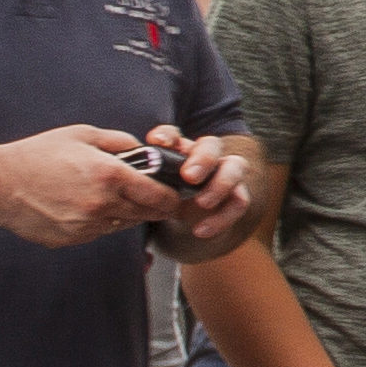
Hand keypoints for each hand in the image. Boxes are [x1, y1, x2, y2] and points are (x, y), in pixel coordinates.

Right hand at [0, 128, 175, 247]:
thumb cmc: (40, 155)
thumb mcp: (84, 135)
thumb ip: (122, 142)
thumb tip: (148, 151)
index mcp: (110, 176)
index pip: (159, 196)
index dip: (171, 196)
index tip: (174, 194)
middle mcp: (101, 205)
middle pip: (146, 214)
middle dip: (152, 205)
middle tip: (149, 195)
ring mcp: (85, 226)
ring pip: (123, 224)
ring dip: (125, 213)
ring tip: (109, 196)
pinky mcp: (71, 239)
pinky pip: (99, 232)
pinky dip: (100, 222)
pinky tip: (83, 205)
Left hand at [137, 129, 256, 239]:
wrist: (188, 223)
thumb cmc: (164, 202)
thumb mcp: (149, 191)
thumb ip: (141, 180)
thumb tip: (125, 175)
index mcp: (178, 152)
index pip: (173, 135)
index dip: (166, 136)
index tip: (156, 143)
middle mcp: (204, 157)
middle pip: (212, 144)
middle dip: (203, 159)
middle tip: (190, 177)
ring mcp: (224, 175)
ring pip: (236, 166)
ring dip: (221, 184)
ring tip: (203, 203)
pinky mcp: (235, 197)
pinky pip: (240, 202)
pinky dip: (222, 217)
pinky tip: (201, 231)